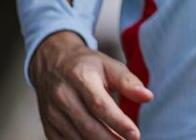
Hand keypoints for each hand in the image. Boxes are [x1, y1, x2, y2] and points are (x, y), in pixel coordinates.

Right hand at [30, 30, 151, 139]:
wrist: (52, 63)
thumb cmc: (87, 65)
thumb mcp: (109, 65)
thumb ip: (128, 81)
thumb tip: (148, 97)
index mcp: (81, 78)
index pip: (100, 105)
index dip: (118, 122)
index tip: (135, 134)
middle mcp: (63, 96)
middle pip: (88, 126)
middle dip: (110, 139)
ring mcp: (52, 112)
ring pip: (76, 137)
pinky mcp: (47, 124)